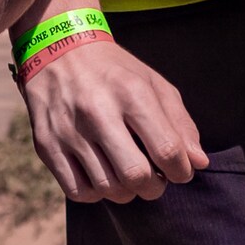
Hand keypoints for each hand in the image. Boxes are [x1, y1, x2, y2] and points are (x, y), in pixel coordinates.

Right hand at [21, 35, 207, 203]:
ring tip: (129, 177)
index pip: (167, 150)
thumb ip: (180, 123)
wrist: (57, 51)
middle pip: (136, 176)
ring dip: (127, 192)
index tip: (180, 171)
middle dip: (155, 188)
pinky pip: (79, 191)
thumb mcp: (153, 84)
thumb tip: (198, 163)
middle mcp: (98, 112)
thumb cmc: (115, 71)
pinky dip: (98, 193)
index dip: (181, 171)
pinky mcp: (46, 145)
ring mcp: (68, 131)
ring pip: (108, 188)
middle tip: (156, 180)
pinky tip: (103, 176)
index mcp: (131, 93)